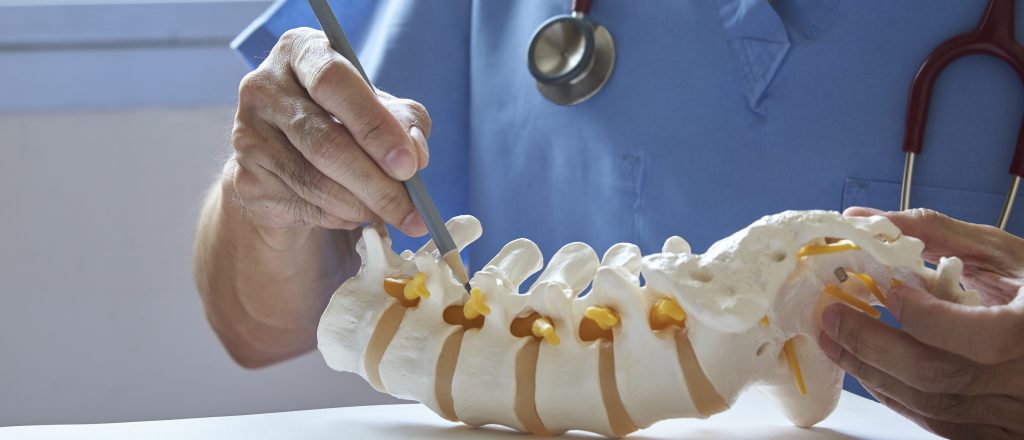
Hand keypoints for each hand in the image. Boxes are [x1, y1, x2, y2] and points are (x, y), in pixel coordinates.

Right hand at [228, 27, 429, 237]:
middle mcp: (263, 88)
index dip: (374, 126)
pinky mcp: (247, 180)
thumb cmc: (344, 119)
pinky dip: (340, 217)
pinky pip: (303, 207)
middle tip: (410, 210)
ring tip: (391, 214)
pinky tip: (356, 213)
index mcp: (300, 52)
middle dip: (376, 183)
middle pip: (325, 143)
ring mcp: (248, 136)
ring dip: (362, 207)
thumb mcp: (380, 107)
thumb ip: (405, 122)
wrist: (290, 153)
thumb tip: (415, 155)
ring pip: (315, 182)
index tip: (407, 165)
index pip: (332, 82)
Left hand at [818, 207, 1023, 438]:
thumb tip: (868, 220)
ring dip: (873, 372)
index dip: (920, 315)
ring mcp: (1013, 415)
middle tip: (829, 316)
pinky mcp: (999, 432)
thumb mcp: (1007, 256)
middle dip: (871, 345)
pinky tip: (870, 370)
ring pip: (932, 404)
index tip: (887, 292)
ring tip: (834, 341)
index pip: (970, 335)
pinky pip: (941, 424)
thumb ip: (939, 234)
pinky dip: (898, 397)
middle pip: (936, 374)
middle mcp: (1023, 380)